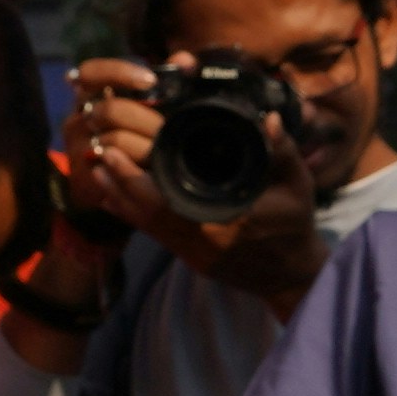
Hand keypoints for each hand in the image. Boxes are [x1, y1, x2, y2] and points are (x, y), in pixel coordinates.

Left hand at [58, 57, 315, 291]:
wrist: (291, 275)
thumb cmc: (294, 227)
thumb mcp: (297, 186)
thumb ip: (283, 153)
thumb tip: (271, 121)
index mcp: (223, 221)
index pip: (167, 201)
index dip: (135, 179)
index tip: (114, 151)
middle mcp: (201, 240)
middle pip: (145, 211)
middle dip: (118, 182)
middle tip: (99, 152)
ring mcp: (192, 252)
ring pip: (145, 224)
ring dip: (120, 196)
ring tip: (99, 168)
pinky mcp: (188, 257)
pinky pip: (153, 233)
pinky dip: (131, 213)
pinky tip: (114, 194)